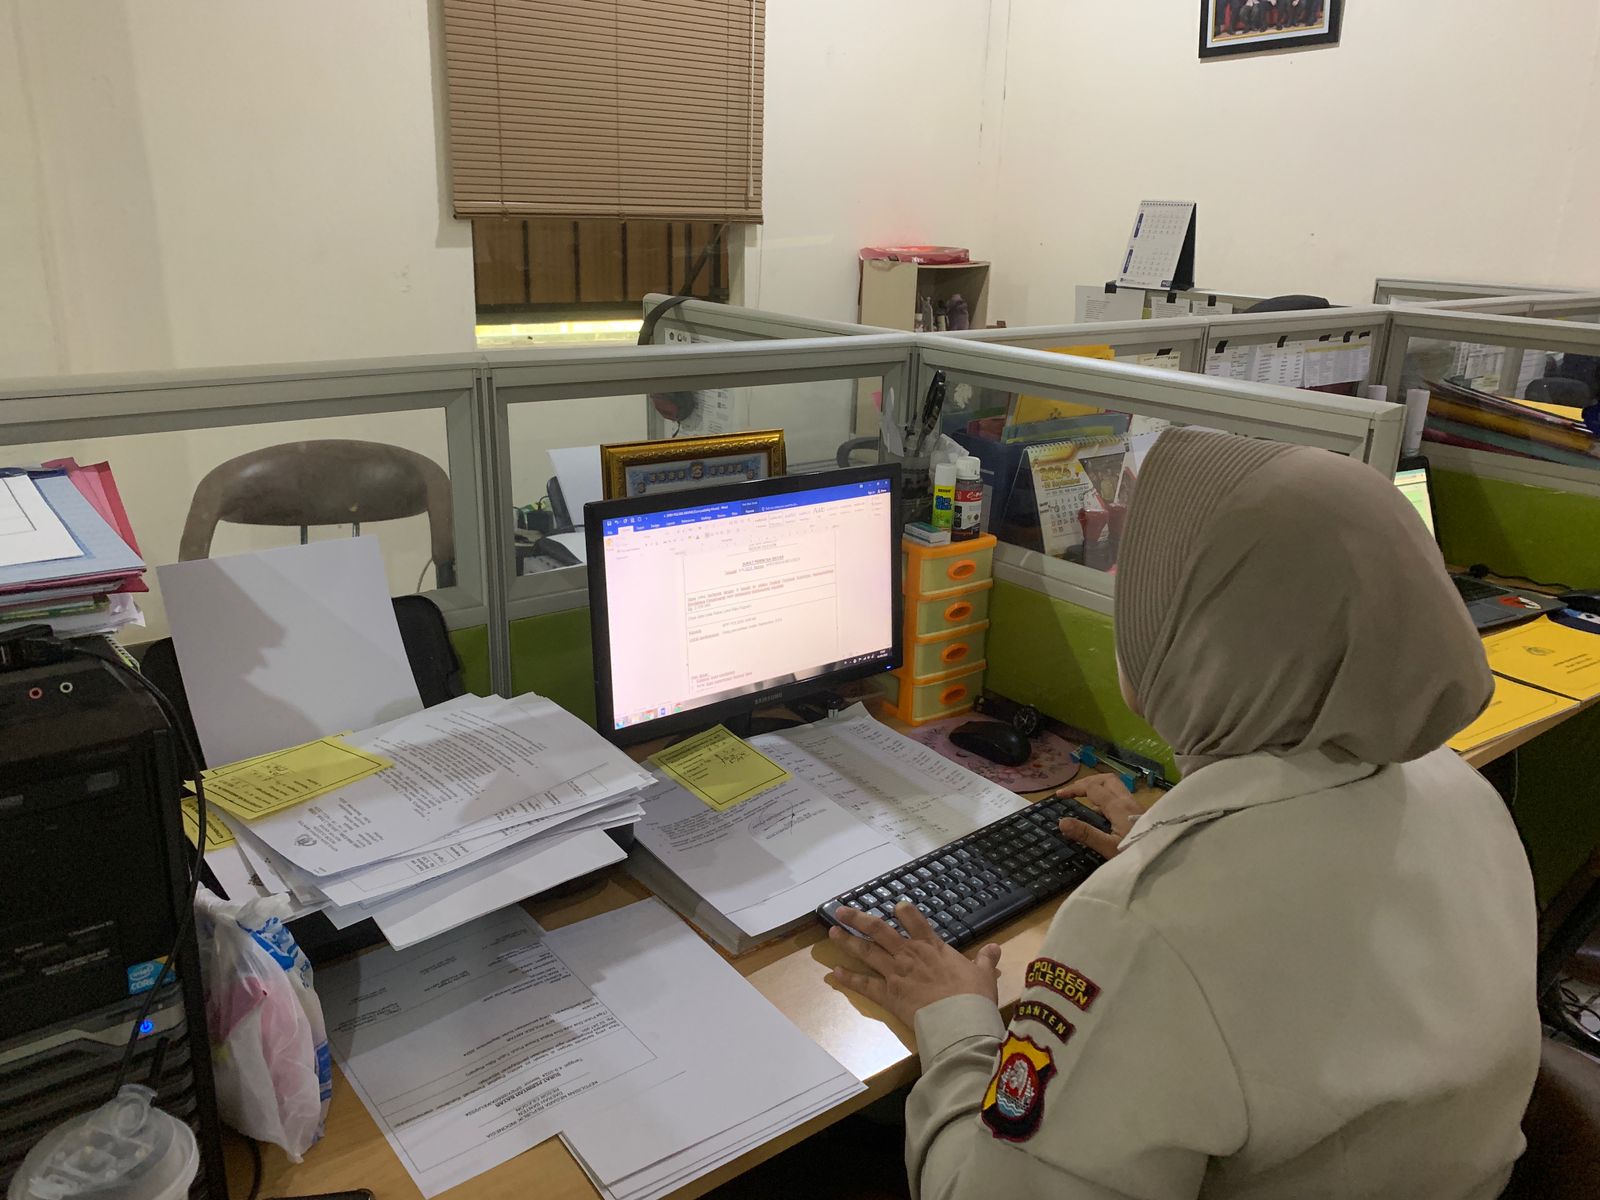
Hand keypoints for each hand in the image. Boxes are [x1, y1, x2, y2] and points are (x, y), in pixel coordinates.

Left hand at [828, 902, 1001, 1027]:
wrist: (959, 1020)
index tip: (895, 905)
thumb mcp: (984, 975)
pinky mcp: (888, 994)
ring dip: (848, 941)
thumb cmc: (973, 997)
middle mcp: (909, 954)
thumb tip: (996, 948)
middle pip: (879, 930)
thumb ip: (986, 959)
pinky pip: (864, 985)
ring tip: (832, 932)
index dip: (903, 911)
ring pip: (867, 952)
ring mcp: (896, 973)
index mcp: (932, 947)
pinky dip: (849, 978)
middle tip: (842, 910)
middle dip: (858, 919)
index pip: (914, 920)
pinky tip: (835, 972)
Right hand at [1055, 773, 1143, 858]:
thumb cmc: (1137, 854)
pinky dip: (1107, 796)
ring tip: (1085, 797)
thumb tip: (1062, 821)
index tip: (1059, 796)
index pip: (1092, 788)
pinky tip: (1103, 811)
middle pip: (1106, 780)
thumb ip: (1086, 834)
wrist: (1167, 857)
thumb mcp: (1109, 848)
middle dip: (1087, 782)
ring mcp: (1136, 806)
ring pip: (1116, 786)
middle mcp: (1128, 801)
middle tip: (1073, 792)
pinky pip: (1121, 796)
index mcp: (1118, 807)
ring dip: (1098, 787)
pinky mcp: (1141, 813)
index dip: (1074, 789)